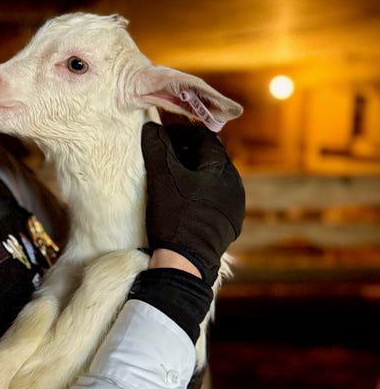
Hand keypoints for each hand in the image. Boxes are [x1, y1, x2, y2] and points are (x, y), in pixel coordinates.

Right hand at [141, 122, 244, 284]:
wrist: (185, 262)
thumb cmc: (174, 216)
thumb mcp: (161, 178)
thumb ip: (157, 147)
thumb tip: (152, 126)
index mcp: (221, 169)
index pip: (204, 137)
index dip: (182, 133)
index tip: (163, 139)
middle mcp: (234, 184)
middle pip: (211, 157)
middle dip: (189, 153)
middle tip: (166, 157)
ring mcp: (235, 205)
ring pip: (214, 179)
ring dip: (196, 173)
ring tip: (174, 180)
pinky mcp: (230, 223)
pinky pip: (217, 198)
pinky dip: (201, 192)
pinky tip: (185, 201)